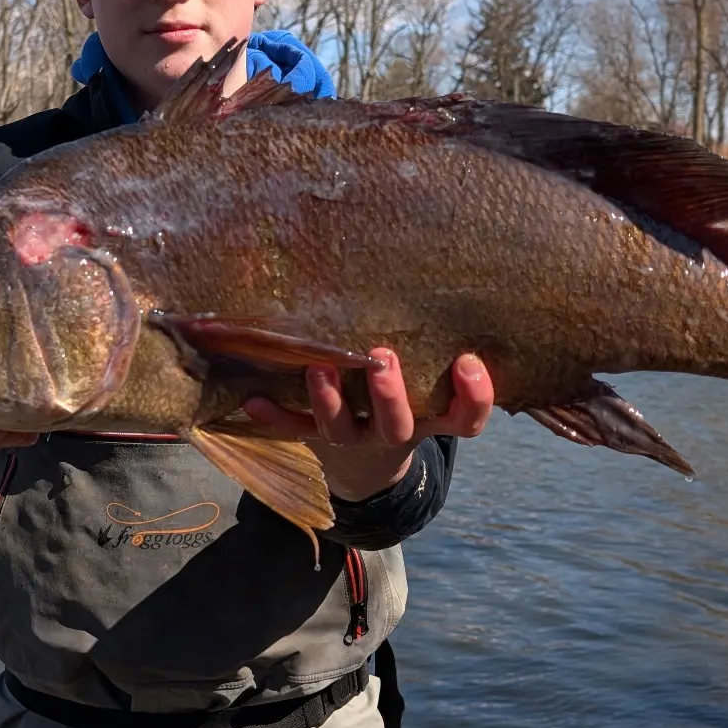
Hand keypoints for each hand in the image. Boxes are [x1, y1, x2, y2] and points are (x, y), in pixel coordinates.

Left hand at [243, 349, 493, 502]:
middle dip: (390, 395)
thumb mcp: (427, 380)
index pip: (464, 418)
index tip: (467, 360)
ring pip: (341, 428)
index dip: (473, 396)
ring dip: (328, 400)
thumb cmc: (404, 395)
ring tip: (319, 367)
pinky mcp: (315, 439)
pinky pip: (292, 430)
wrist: (365, 463)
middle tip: (382, 357)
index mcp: (430, 417)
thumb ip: (434, 343)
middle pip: (398, 424)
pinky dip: (274, 415)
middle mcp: (393, 431)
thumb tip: (439, 265)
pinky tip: (253, 399)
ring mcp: (353, 438)